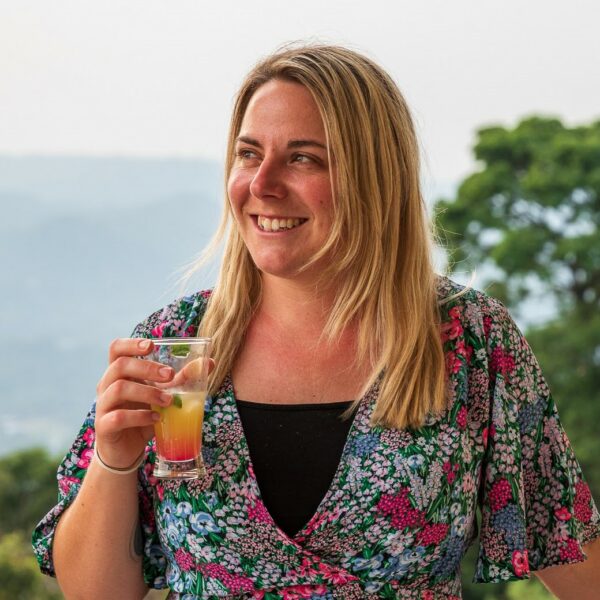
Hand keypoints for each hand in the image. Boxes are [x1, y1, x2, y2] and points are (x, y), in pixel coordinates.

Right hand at [94, 338, 175, 468]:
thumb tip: (208, 363)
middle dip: (148, 368)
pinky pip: (119, 416)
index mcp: (119, 373)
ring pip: (118, 389)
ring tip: (168, 401)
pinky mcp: (104, 427)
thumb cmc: (143, 415)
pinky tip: (156, 418)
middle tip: (170, 375)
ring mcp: (103, 405)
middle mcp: (107, 385)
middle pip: (120, 365)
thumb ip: (181, 379)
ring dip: (148, 392)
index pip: (117, 349)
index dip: (131, 344)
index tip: (152, 346)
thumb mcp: (162, 395)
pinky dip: (140, 416)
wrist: (126, 450)